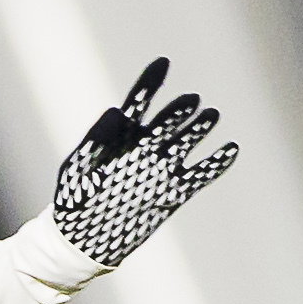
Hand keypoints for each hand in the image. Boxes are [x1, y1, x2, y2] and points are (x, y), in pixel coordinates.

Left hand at [50, 56, 238, 266]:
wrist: (82, 241)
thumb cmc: (72, 202)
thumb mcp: (78, 169)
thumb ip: (96, 140)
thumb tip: (116, 111)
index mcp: (120, 136)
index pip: (139, 102)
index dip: (151, 82)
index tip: (163, 62)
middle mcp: (144, 147)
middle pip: (167, 121)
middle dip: (179, 110)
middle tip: (189, 103)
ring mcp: (160, 169)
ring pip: (186, 142)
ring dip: (199, 129)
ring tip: (210, 115)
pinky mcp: (172, 194)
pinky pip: (199, 176)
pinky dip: (215, 164)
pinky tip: (230, 150)